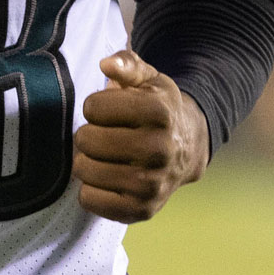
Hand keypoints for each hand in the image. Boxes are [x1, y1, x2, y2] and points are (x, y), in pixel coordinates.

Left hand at [73, 49, 208, 222]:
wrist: (189, 148)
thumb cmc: (158, 109)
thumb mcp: (148, 79)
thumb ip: (126, 64)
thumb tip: (107, 65)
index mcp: (159, 112)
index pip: (93, 108)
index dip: (94, 106)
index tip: (107, 110)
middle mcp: (159, 149)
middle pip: (86, 140)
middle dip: (87, 134)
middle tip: (102, 135)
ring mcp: (151, 184)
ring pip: (84, 170)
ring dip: (86, 161)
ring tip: (103, 156)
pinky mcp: (142, 210)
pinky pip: (90, 200)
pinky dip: (90, 189)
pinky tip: (106, 178)